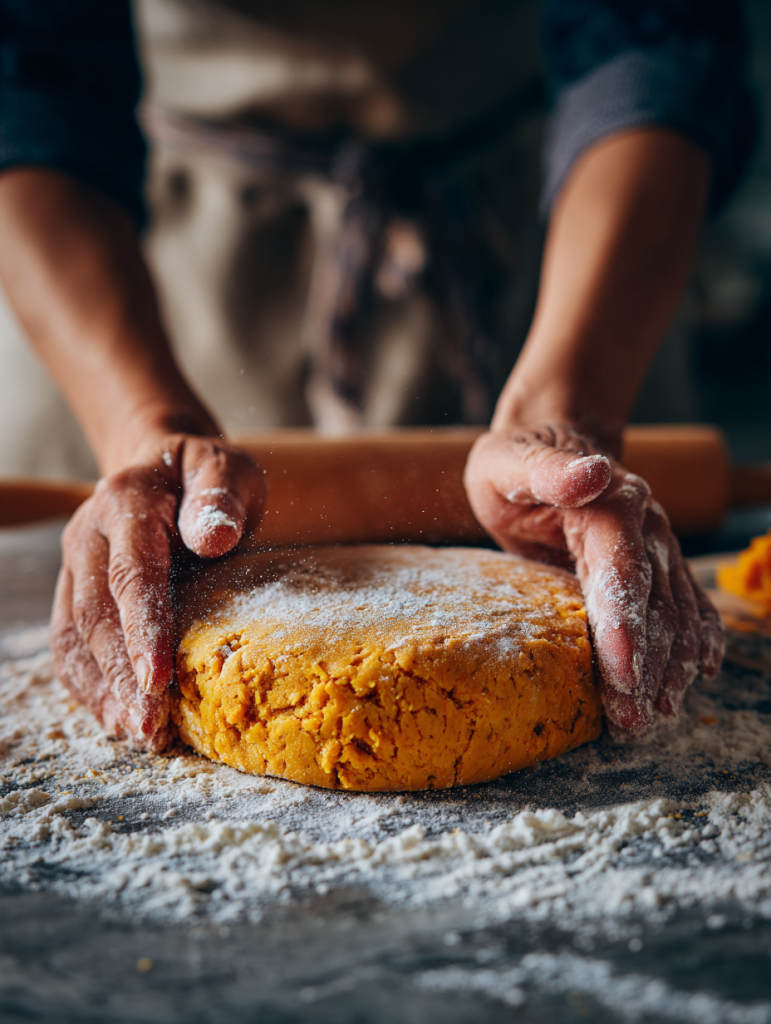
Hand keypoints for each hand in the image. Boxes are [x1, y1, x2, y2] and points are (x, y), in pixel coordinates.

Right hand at [50, 434, 264, 751]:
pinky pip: (70, 645)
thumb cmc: (206, 476)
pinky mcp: (74, 591)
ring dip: (103, 691)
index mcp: (126, 502)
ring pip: (74, 638)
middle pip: (96, 615)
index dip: (143, 629)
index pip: (132, 574)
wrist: (167, 468)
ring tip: (139, 734)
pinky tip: (119, 718)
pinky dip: (91, 686)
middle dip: (122, 677)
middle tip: (151, 728)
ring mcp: (75, 565)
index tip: (157, 680)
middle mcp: (87, 535)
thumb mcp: (226, 470)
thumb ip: (221, 496)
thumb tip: (215, 536)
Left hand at [464, 426, 722, 734]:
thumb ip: (548, 470)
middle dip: (647, 666)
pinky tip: (699, 673)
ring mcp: (656, 545)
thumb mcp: (510, 461)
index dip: (625, 626)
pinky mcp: (655, 562)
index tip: (624, 676)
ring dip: (671, 666)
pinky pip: (685, 603)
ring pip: (674, 613)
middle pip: (653, 603)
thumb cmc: (514, 462)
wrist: (549, 443)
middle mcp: (645, 526)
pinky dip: (696, 639)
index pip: (623, 571)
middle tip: (632, 722)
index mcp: (610, 504)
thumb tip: (594, 470)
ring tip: (654, 716)